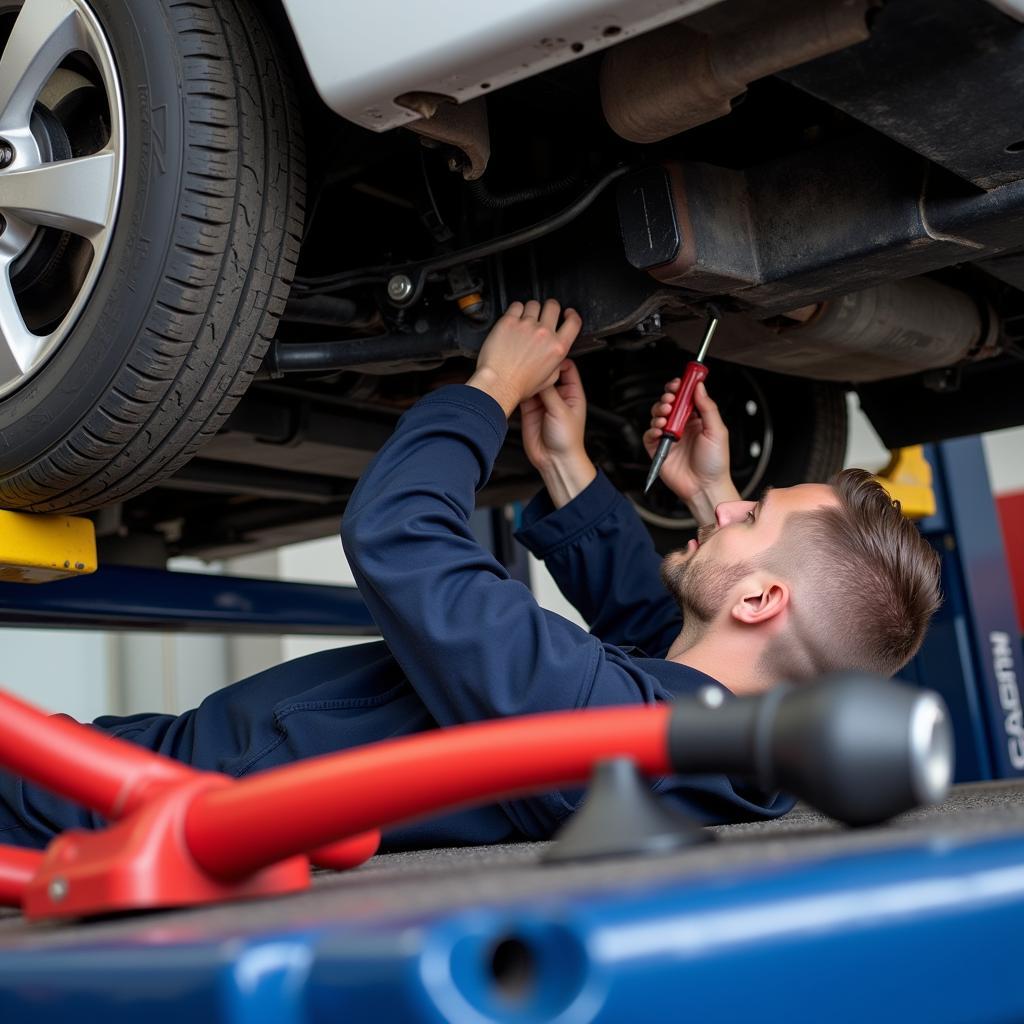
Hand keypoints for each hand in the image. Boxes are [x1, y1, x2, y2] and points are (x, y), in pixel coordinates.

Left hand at [468, 299, 582, 416]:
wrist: (498, 385)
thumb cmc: (519, 386)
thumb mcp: (549, 379)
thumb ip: (557, 363)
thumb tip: (556, 354)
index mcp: (558, 347)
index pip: (574, 322)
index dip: (571, 314)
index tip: (566, 313)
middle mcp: (544, 333)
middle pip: (553, 306)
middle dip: (549, 308)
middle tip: (543, 315)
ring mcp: (526, 325)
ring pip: (534, 304)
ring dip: (531, 310)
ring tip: (524, 321)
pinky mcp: (509, 321)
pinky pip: (516, 306)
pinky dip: (515, 310)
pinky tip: (513, 320)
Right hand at [519, 360, 595, 507]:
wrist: (555, 461)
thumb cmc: (567, 440)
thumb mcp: (561, 410)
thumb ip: (549, 391)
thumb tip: (540, 374)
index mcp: (572, 392)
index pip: (566, 367)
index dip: (557, 359)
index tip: (547, 352)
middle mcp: (557, 395)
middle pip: (547, 373)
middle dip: (539, 366)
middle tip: (530, 356)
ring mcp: (543, 402)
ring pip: (534, 382)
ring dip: (528, 377)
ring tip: (519, 368)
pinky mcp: (529, 410)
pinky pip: (523, 394)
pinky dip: (519, 389)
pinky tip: (514, 383)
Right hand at [643, 380, 739, 523]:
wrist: (705, 486)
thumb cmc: (715, 463)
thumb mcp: (717, 431)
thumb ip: (708, 407)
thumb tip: (699, 387)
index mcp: (697, 420)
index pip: (685, 398)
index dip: (681, 388)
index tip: (679, 383)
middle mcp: (682, 426)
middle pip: (668, 404)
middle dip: (667, 398)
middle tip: (671, 399)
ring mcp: (669, 437)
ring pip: (657, 416)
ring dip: (659, 412)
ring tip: (666, 416)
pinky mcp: (658, 449)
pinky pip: (649, 435)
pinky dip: (652, 430)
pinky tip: (660, 431)